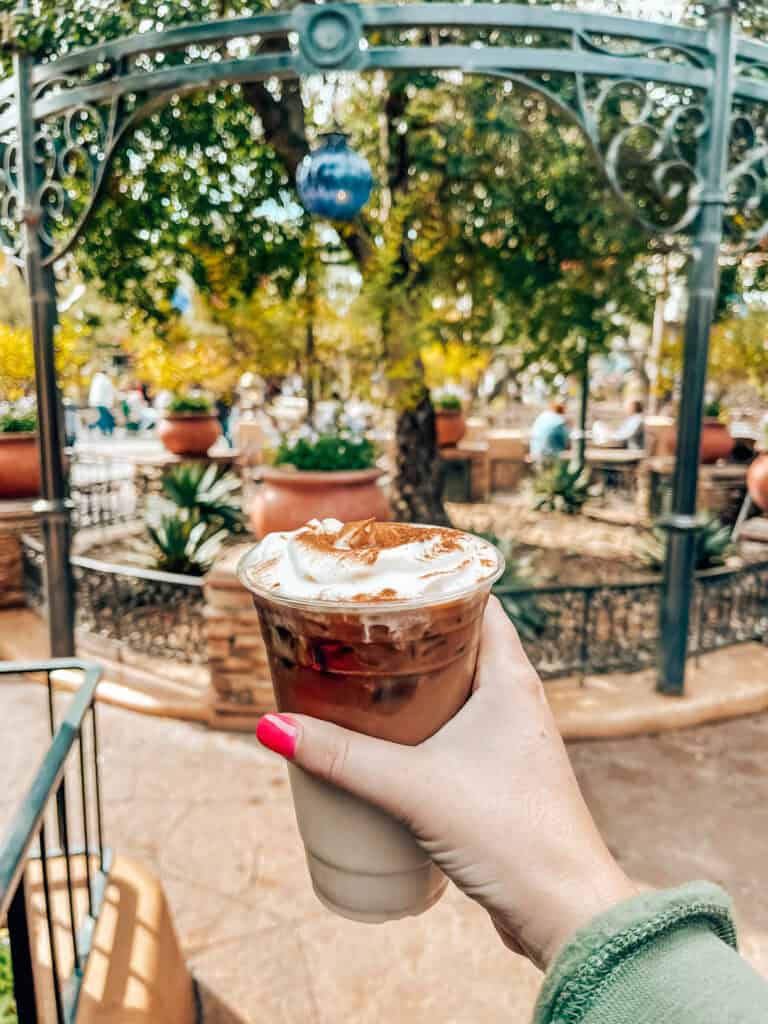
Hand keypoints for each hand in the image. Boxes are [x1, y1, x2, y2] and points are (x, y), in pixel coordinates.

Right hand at [257, 597, 636, 968]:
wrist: (564, 912)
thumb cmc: (508, 835)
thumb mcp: (412, 788)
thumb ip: (342, 757)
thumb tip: (273, 727)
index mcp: (512, 678)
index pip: (479, 601)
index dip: (435, 583)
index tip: (386, 579)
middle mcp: (518, 700)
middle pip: (461, 643)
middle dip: (411, 635)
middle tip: (357, 628)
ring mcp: (513, 740)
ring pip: (459, 690)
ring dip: (417, 683)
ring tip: (362, 678)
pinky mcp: (503, 777)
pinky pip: (460, 731)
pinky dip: (426, 724)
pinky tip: (390, 741)